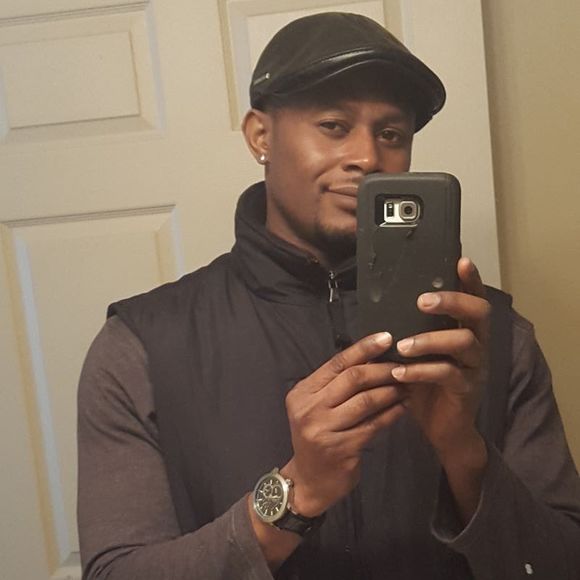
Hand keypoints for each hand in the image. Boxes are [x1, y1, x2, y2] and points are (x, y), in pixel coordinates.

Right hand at [282, 332, 405, 516]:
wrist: (308, 480)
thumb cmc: (316, 436)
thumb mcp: (316, 407)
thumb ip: (335, 385)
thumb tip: (371, 357)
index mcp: (303, 392)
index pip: (336, 363)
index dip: (363, 348)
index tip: (386, 337)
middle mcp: (310, 409)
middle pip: (352, 379)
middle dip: (382, 369)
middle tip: (403, 365)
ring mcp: (324, 430)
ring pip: (366, 401)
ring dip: (390, 390)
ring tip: (407, 384)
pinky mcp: (342, 449)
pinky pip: (373, 425)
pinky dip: (391, 414)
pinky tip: (403, 407)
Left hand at [391, 257, 489, 458]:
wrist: (441, 428)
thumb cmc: (425, 384)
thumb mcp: (417, 353)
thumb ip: (410, 330)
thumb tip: (381, 304)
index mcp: (465, 330)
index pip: (474, 298)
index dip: (471, 279)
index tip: (461, 259)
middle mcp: (477, 344)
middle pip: (479, 313)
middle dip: (453, 301)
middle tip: (423, 301)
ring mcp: (475, 367)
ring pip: (464, 343)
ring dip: (430, 340)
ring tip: (402, 345)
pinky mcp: (467, 390)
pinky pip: (449, 375)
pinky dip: (422, 371)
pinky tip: (400, 373)